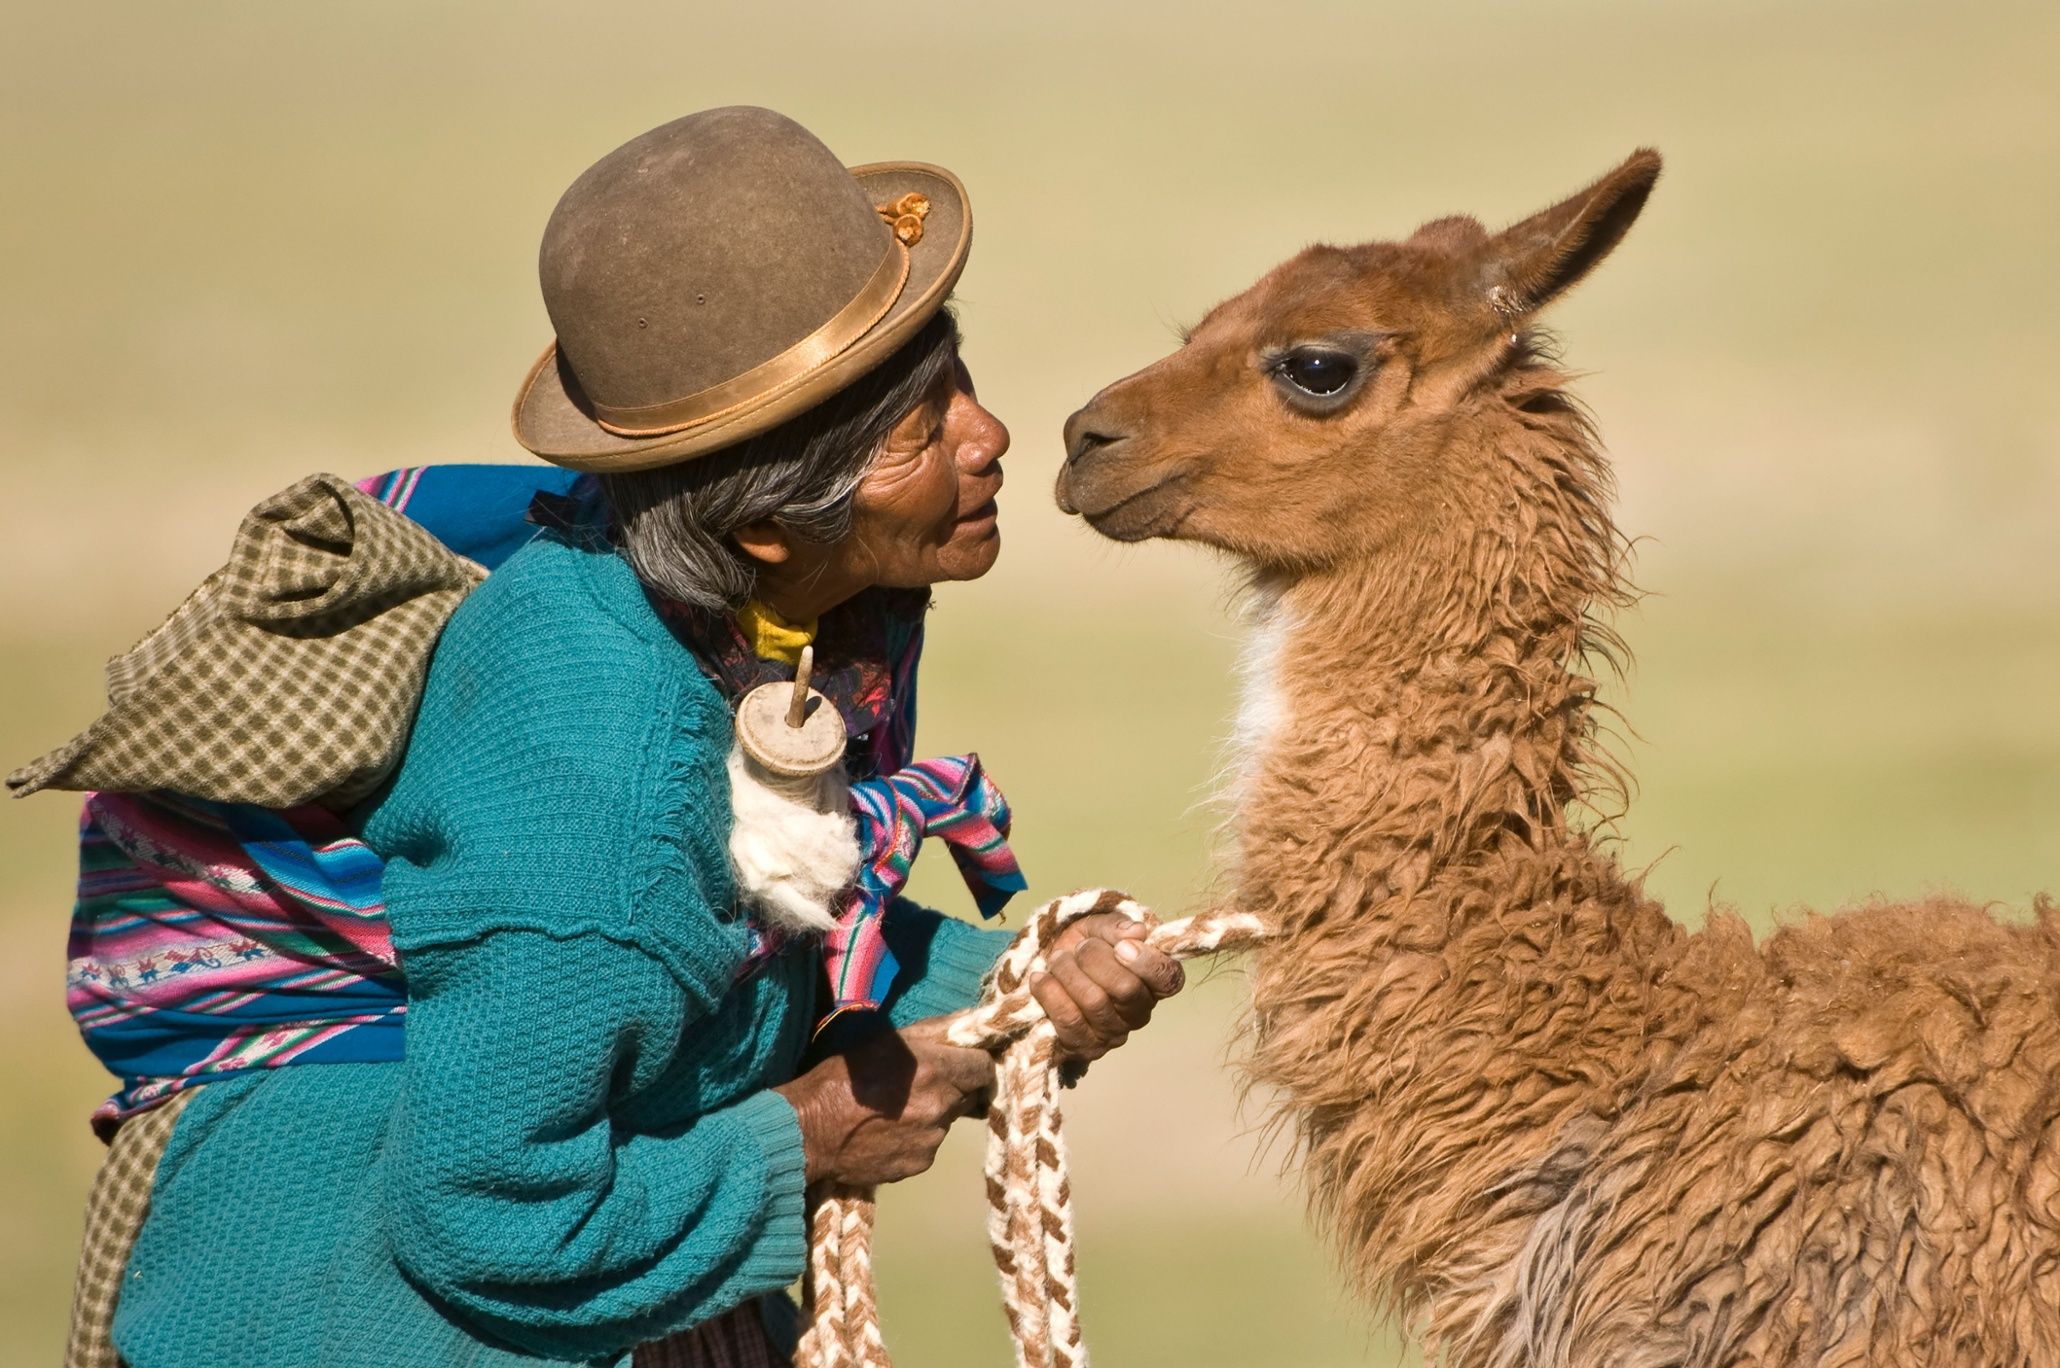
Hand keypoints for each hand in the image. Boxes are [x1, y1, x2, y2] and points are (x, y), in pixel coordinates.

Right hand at [774, 1018, 993, 1186]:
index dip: (976, 1063)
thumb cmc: (842, 1077)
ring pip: (947, 1122)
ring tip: (898, 1109)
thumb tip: (967, 1023)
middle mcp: (940, 1108)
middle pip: (968, 1096)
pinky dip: (917, 1137)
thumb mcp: (884, 1040)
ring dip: (934, 1113)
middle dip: (954, 1088)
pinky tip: (890, 1131)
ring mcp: (931, 1141)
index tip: (964, 1063)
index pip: (983, 1068)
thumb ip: (931, 1032)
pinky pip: (929, 1146)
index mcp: (935, 1071)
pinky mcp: (918, 1165)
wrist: (809, 1131)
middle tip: (926, 1084)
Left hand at [1030, 912, 1184, 1063]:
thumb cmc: (1084, 947)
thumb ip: (1116, 926)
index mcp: (1154, 981)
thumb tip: (1136, 931)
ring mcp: (1113, 1034)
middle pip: (1126, 988)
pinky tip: (1041, 978)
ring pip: (1094, 1001)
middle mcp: (1140, 1012)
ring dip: (1068, 971)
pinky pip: (1068, 1019)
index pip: (1168, 979)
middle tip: (1080, 947)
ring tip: (1058, 959)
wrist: (1050, 972)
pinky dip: (1049, 992)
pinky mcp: (1084, 1046)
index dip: (1147, 962)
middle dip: (1095, 959)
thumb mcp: (1098, 927)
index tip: (1121, 946)